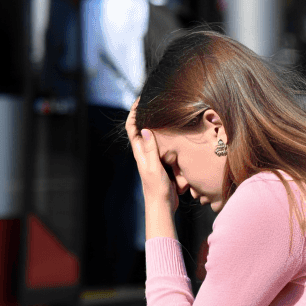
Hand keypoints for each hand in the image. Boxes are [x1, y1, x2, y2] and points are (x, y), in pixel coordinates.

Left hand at [126, 99, 179, 219]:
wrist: (162, 205)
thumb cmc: (157, 188)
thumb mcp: (154, 167)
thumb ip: (150, 149)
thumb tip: (145, 129)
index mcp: (139, 152)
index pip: (132, 128)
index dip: (133, 113)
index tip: (140, 100)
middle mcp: (144, 153)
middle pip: (140, 129)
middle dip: (144, 115)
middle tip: (153, 102)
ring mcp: (152, 158)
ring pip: (152, 137)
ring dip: (155, 125)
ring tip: (163, 113)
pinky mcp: (160, 163)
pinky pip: (162, 146)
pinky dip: (166, 137)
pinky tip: (174, 134)